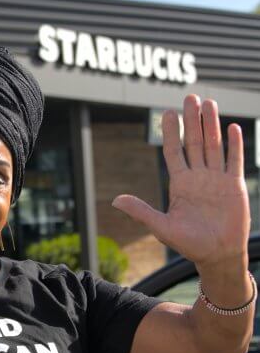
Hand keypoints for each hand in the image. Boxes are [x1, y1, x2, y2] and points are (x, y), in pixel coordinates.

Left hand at [111, 94, 250, 266]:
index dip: (170, 132)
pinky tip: (233, 127)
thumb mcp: (162, 227)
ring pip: (214, 146)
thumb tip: (116, 200)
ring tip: (209, 103)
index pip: (173, 151)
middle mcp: (198, 177)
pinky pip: (235, 161)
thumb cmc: (189, 244)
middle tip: (190, 97)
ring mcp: (217, 179)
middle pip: (194, 142)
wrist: (218, 256)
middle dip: (192, 120)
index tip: (167, 112)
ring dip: (212, 125)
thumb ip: (141, 211)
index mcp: (180, 184)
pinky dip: (235, 145)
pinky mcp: (234, 186)